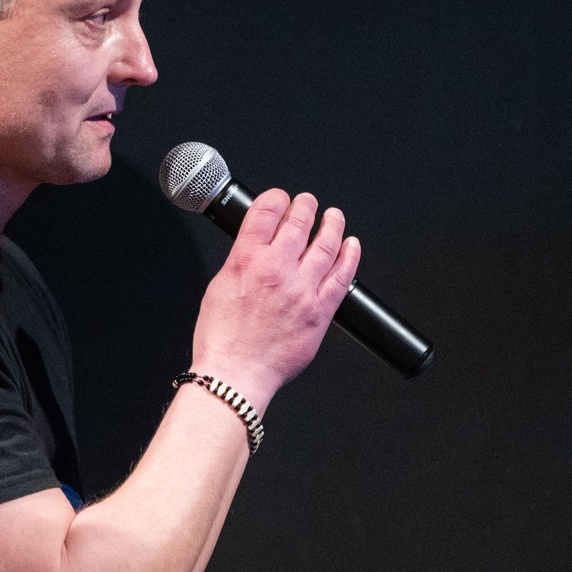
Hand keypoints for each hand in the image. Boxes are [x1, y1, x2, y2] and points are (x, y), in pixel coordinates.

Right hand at [189, 190, 360, 409]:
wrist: (236, 374)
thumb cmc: (223, 339)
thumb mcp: (219, 286)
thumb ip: (242, 261)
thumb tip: (258, 247)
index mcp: (246, 260)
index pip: (266, 212)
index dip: (277, 197)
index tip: (281, 198)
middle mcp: (276, 270)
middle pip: (299, 222)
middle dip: (306, 205)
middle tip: (309, 202)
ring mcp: (301, 290)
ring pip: (326, 244)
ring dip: (332, 225)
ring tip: (334, 217)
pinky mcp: (320, 311)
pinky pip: (342, 277)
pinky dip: (349, 256)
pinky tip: (352, 246)